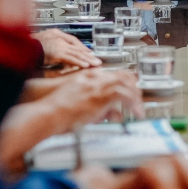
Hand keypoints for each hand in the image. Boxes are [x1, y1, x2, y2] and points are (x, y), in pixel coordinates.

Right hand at [0, 70, 143, 178]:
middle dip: (134, 87)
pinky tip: (137, 112)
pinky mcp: (100, 95)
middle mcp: (94, 78)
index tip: (134, 87)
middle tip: (140, 99)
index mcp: (87, 76)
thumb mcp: (80, 106)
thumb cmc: (56, 112)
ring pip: (126, 84)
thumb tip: (116, 115)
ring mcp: (97, 85)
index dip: (126, 80)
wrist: (47, 113)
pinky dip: (133, 103)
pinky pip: (124, 95)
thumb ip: (100, 109)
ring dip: (135, 96)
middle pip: (122, 76)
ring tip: (140, 108)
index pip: (113, 73)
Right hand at [33, 29, 100, 68]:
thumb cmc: (27, 45)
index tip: (89, 53)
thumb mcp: (40, 41)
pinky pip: (70, 59)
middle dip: (88, 55)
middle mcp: (59, 38)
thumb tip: (58, 51)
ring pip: (76, 53)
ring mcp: (58, 46)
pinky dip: (79, 62)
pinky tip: (85, 66)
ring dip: (87, 59)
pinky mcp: (57, 53)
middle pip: (77, 48)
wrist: (20, 47)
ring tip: (95, 64)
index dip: (82, 47)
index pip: (73, 40)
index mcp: (55, 34)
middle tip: (97, 60)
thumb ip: (51, 43)